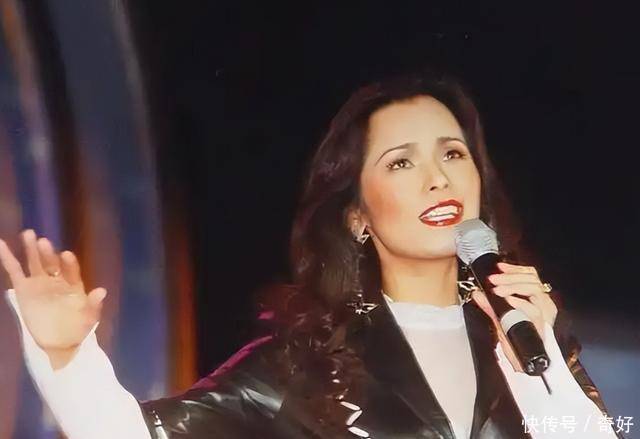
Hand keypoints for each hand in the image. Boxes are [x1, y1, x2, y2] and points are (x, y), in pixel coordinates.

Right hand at [0, 230, 105, 367]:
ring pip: (34, 263)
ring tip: (28, 234)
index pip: (71, 270)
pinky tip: (2, 244)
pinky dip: (8, 257)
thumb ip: (94, 304)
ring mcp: (40, 282)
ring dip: (31, 249)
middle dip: (48, 253)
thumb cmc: (78, 327)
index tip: (66, 255)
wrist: (61, 342)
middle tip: (43, 241)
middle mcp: (57, 279)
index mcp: (74, 284)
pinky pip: (15, 271)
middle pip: (52, 263)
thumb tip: (102, 291)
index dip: (69, 263)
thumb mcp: (89, 316)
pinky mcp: (24, 289)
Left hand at [471, 262, 557, 371]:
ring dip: (513, 286)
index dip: (515, 269)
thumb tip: (477, 293)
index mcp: (537, 301)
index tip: (499, 267)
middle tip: (493, 279)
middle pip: (532, 280)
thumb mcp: (500, 321)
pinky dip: (520, 302)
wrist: (525, 365)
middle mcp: (544, 305)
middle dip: (510, 277)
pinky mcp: (543, 325)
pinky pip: (534, 309)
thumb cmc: (517, 343)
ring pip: (534, 290)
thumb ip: (490, 306)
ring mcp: (545, 315)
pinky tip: (508, 300)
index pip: (531, 276)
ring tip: (497, 290)